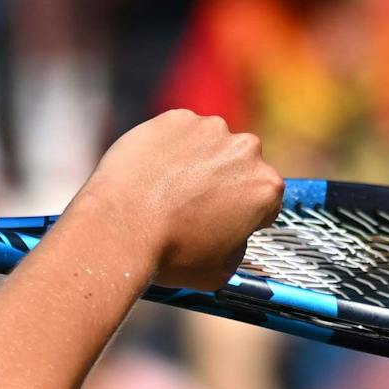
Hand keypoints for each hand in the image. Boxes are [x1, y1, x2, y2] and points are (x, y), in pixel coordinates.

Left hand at [74, 111, 281, 290]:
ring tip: (168, 189)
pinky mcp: (174, 118)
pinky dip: (168, 148)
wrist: (122, 227)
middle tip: (193, 205)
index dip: (244, 214)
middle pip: (240, 165)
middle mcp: (246, 149)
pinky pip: (177, 133)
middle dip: (224, 181)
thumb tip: (230, 232)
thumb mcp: (222, 270)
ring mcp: (209, 128)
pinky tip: (151, 173)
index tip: (224, 221)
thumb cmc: (174, 255)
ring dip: (197, 160)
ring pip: (209, 144)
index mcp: (266, 187)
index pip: (265, 199)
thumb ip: (238, 244)